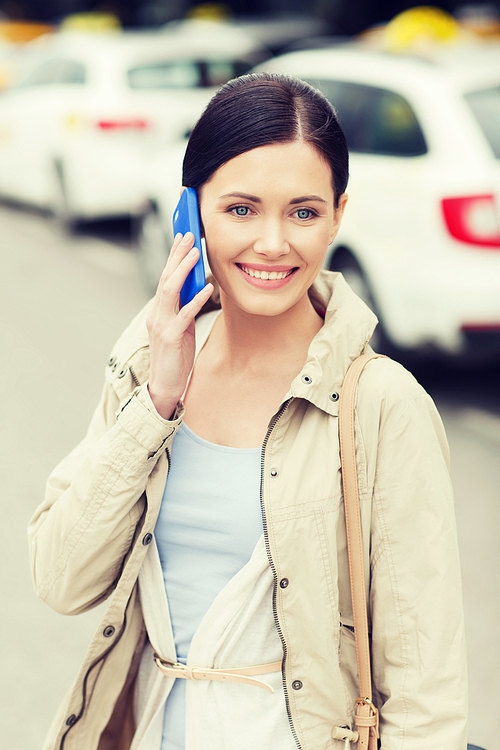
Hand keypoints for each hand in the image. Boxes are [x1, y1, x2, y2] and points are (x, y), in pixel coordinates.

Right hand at [146, 232, 213, 418]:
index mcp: (159, 311)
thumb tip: (198, 287)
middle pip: (165, 277)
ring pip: (170, 290)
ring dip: (183, 270)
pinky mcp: (171, 337)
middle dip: (177, 255)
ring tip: (196, 254)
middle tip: (189, 235)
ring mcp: (161, 325)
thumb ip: (184, 308)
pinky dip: (196, 299)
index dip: (174, 256)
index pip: (165, 277)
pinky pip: (184, 314)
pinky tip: (207, 288)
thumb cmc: (175, 357)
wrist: (165, 385)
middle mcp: (157, 314)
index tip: (183, 238)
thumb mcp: (181, 328)